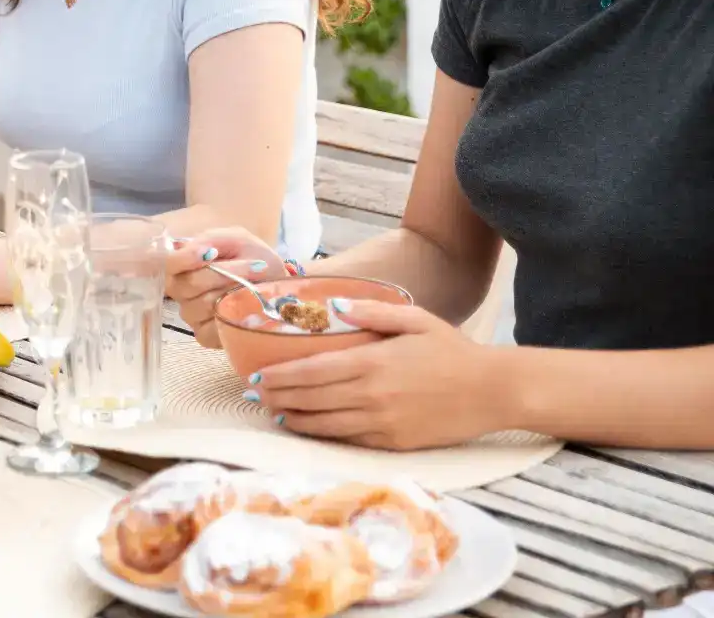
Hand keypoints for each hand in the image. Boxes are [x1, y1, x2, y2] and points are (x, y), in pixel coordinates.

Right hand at [166, 228, 286, 347]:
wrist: (276, 282)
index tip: (211, 253)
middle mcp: (181, 290)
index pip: (169, 263)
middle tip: (253, 266)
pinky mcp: (204, 334)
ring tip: (254, 286)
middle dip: (222, 275)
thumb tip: (203, 251)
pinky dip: (231, 317)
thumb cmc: (252, 257)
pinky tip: (246, 308)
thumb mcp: (236, 238)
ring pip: (202, 306)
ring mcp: (191, 314)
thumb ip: (214, 239)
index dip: (186, 259)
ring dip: (232, 293)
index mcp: (183, 264)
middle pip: (188, 285)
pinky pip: (209, 329)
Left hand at [250, 299, 508, 450]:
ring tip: (274, 413)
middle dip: (278, 397)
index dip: (280, 376)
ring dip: (295, 419)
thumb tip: (335, 305)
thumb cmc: (453, 351)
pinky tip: (310, 428)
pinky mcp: (395, 442)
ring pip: (326, 424)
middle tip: (255, 395)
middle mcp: (372, 394)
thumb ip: (372, 311)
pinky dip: (324, 435)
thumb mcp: (414, 319)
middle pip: (311, 399)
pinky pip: (350, 439)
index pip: (312, 371)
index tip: (257, 375)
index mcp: (372, 361)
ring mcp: (382, 422)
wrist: (493, 391)